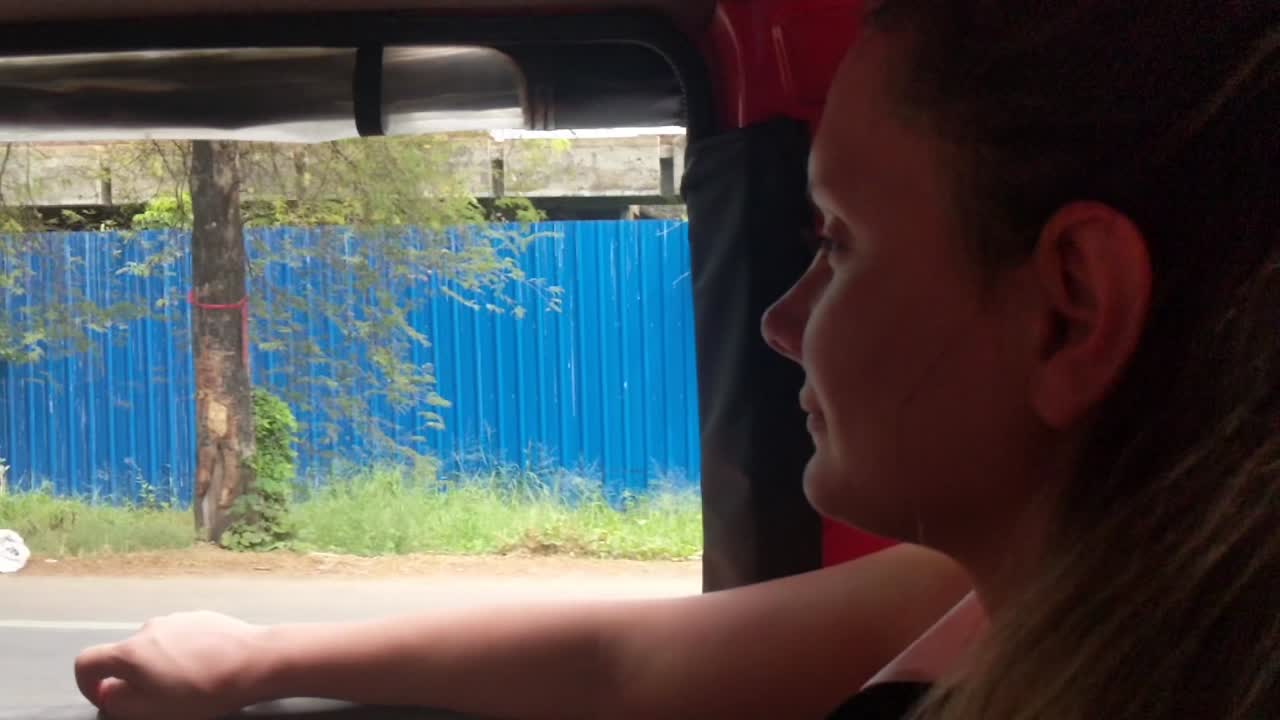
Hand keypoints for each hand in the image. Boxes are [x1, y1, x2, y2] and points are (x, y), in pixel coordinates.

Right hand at [75, 611, 273, 719]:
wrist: (256, 661)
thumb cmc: (203, 691)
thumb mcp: (152, 710)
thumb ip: (119, 704)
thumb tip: (109, 693)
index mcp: (131, 651)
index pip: (87, 661)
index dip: (87, 684)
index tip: (105, 699)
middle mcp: (150, 628)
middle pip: (126, 655)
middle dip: (133, 679)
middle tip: (157, 699)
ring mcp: (177, 618)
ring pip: (155, 646)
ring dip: (160, 666)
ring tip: (188, 684)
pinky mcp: (202, 616)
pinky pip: (180, 637)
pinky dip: (182, 653)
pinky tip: (205, 668)